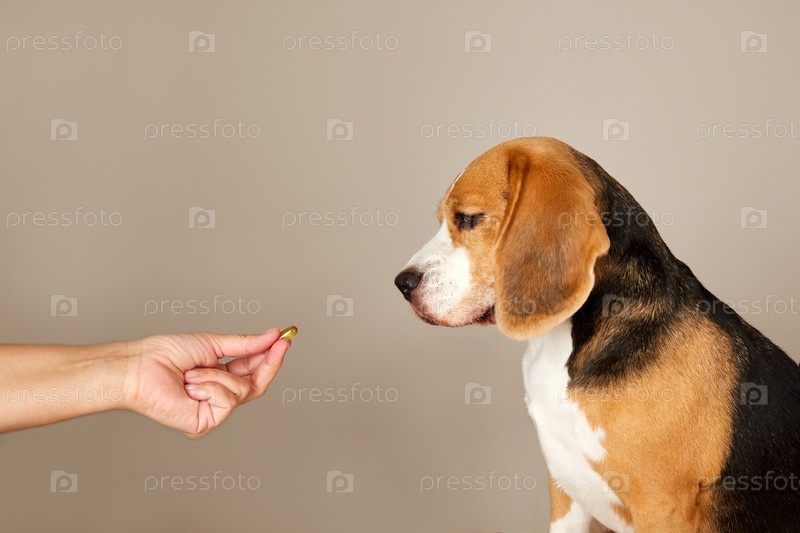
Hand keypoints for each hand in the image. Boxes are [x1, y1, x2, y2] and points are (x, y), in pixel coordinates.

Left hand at [125, 328, 289, 437]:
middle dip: (268, 363)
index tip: (285, 339)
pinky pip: (226, 401)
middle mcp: (218, 396)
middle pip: (257, 384)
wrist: (142, 366)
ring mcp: (212, 412)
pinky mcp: (204, 424)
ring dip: (219, 375)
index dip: (271, 356)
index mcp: (220, 376)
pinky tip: (190, 386)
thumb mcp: (214, 344)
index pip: (253, 370)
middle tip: (280, 344)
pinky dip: (210, 387)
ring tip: (192, 373)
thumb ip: (245, 344)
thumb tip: (272, 336)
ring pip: (242, 391)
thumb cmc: (166, 354)